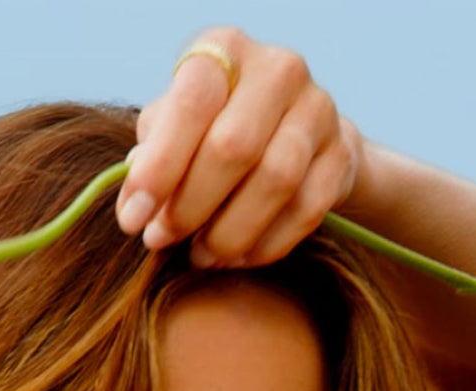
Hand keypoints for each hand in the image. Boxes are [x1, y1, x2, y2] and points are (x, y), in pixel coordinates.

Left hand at [115, 27, 358, 268]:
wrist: (298, 131)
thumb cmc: (220, 125)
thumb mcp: (180, 126)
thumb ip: (154, 157)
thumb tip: (136, 209)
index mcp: (227, 48)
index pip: (191, 104)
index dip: (159, 168)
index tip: (132, 221)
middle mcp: (278, 70)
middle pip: (234, 148)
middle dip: (192, 206)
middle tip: (165, 241)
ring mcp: (318, 110)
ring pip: (276, 182)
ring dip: (231, 232)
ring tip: (203, 256)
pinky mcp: (342, 154)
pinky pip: (307, 210)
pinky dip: (268, 243)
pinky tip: (240, 258)